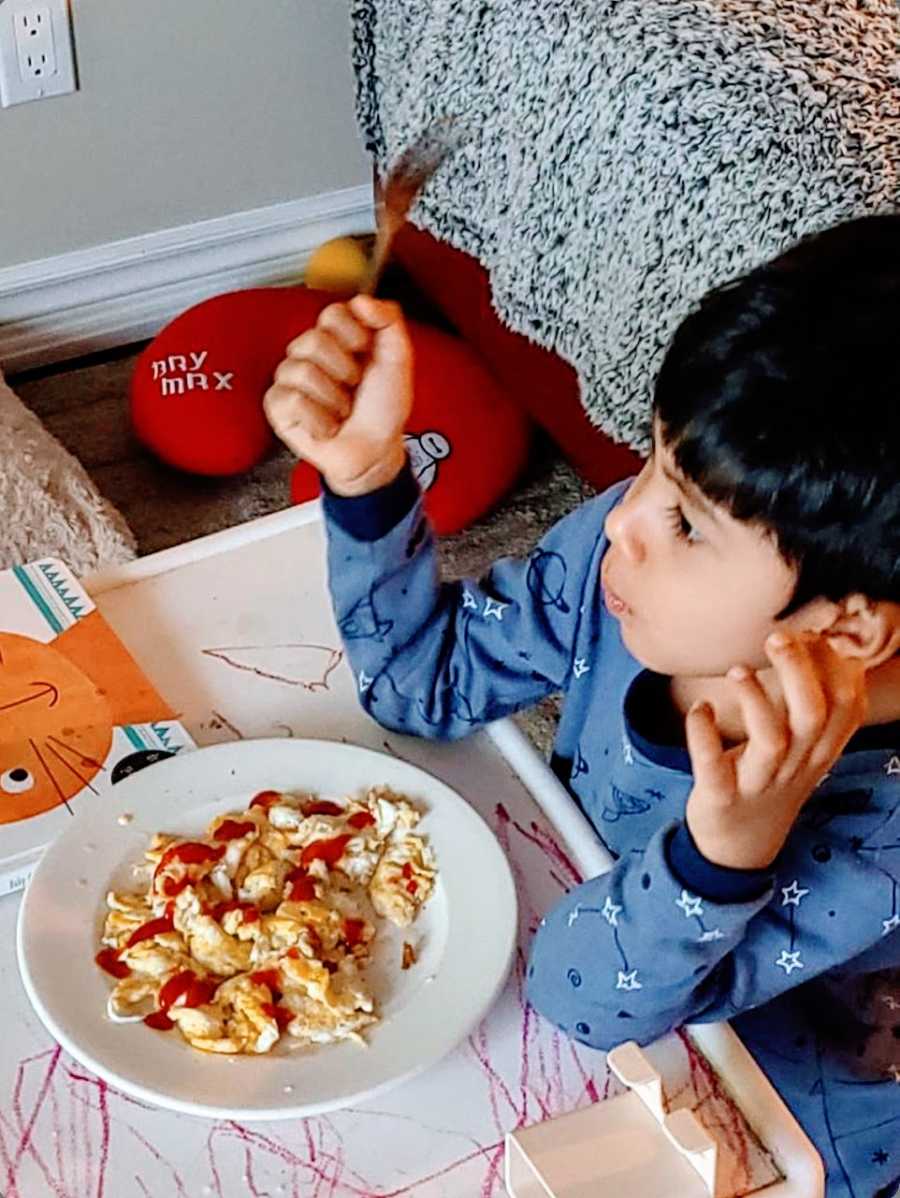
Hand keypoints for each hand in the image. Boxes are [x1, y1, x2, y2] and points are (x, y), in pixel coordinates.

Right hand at [264, 296, 412, 494]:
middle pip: (314, 339)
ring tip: (341, 410)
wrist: (376, 450)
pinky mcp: (278, 406)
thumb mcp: (398, 360)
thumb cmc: (383, 409)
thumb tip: (362, 300)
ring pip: (302, 370)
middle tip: (354, 387)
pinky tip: (326, 425)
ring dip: (334, 398)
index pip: (332, 313)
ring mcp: (291, 379)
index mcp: (338, 338)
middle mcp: (310, 353)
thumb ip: (388, 322)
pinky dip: (318, 419)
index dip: (353, 334)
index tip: (366, 353)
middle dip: (344, 370)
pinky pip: (291, 400)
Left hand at [685, 632, 867, 869]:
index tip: (811, 634)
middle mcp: (796, 765)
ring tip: (738, 670)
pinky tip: (700, 709)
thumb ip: (812, 700)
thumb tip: (821, 640)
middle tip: (777, 637)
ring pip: (771, 740)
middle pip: (813, 715)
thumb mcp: (802, 745)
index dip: (835, 666)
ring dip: (756, 700)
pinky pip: (713, 766)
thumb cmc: (770, 778)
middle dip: (799, 671)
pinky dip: (703, 735)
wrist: (739, 844)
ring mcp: (758, 783)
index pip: (846, 705)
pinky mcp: (721, 796)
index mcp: (819, 749)